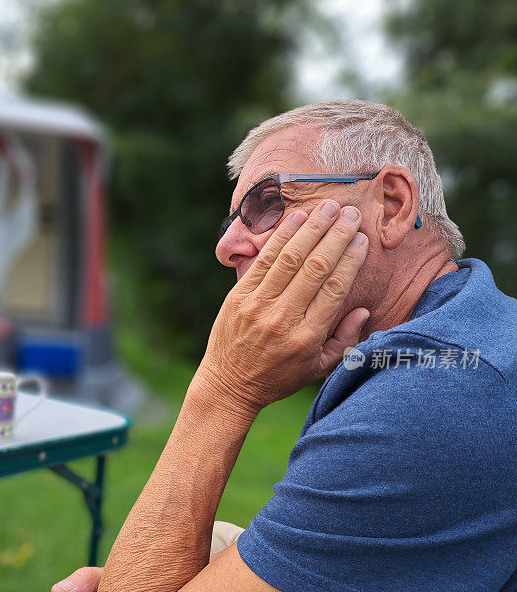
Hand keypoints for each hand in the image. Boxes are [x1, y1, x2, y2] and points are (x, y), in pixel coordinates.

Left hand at [196, 200, 368, 414]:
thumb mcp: (317, 369)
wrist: (229, 384)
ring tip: (329, 207)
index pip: (334, 289)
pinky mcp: (239, 296)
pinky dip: (282, 236)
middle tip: (352, 214)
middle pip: (315, 268)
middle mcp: (283, 318)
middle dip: (336, 236)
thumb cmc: (279, 376)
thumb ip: (344, 341)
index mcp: (307, 337)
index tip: (361, 239)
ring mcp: (258, 305)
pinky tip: (298, 219)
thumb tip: (362, 310)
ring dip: (312, 228)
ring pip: (290, 258)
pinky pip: (264, 260)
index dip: (350, 260)